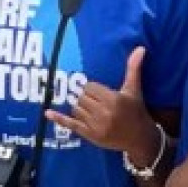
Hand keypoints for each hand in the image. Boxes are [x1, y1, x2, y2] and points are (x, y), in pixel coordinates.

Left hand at [47, 44, 160, 164]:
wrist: (139, 138)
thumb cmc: (136, 111)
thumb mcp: (134, 89)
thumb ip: (134, 68)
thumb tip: (140, 48)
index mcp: (114, 100)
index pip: (90, 87)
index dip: (93, 89)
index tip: (100, 93)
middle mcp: (104, 113)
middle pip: (82, 98)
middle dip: (87, 98)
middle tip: (96, 102)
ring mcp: (96, 126)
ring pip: (76, 109)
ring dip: (80, 107)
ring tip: (92, 110)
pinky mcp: (90, 135)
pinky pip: (71, 125)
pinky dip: (59, 118)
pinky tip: (47, 112)